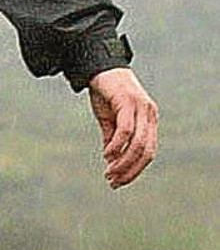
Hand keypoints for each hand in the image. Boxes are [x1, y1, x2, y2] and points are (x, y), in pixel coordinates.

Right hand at [87, 68, 157, 188]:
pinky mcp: (128, 102)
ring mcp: (140, 107)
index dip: (135, 170)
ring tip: (109, 172)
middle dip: (130, 170)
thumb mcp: (109, 120)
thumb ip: (113, 138)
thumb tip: (111, 159)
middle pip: (146, 151)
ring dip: (123, 162)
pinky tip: (106, 155)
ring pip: (138, 143)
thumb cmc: (106, 93)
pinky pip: (126, 129)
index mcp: (148, 120)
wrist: (100, 67)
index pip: (148, 151)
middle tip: (113, 181)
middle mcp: (149, 114)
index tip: (118, 182)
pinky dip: (117, 145)